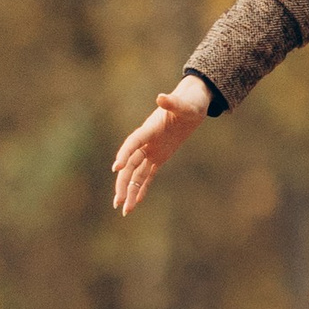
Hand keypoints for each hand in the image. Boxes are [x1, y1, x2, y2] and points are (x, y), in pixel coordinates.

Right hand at [112, 76, 209, 215]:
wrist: (192, 105)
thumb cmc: (189, 103)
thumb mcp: (184, 104)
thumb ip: (173, 103)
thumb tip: (161, 98)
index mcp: (149, 129)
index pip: (133, 142)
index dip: (124, 153)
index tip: (116, 168)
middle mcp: (146, 142)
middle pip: (129, 165)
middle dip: (123, 183)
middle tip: (118, 201)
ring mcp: (151, 151)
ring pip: (135, 174)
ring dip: (129, 190)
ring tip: (124, 210)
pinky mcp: (159, 158)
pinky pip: (147, 175)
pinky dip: (142, 188)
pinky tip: (135, 203)